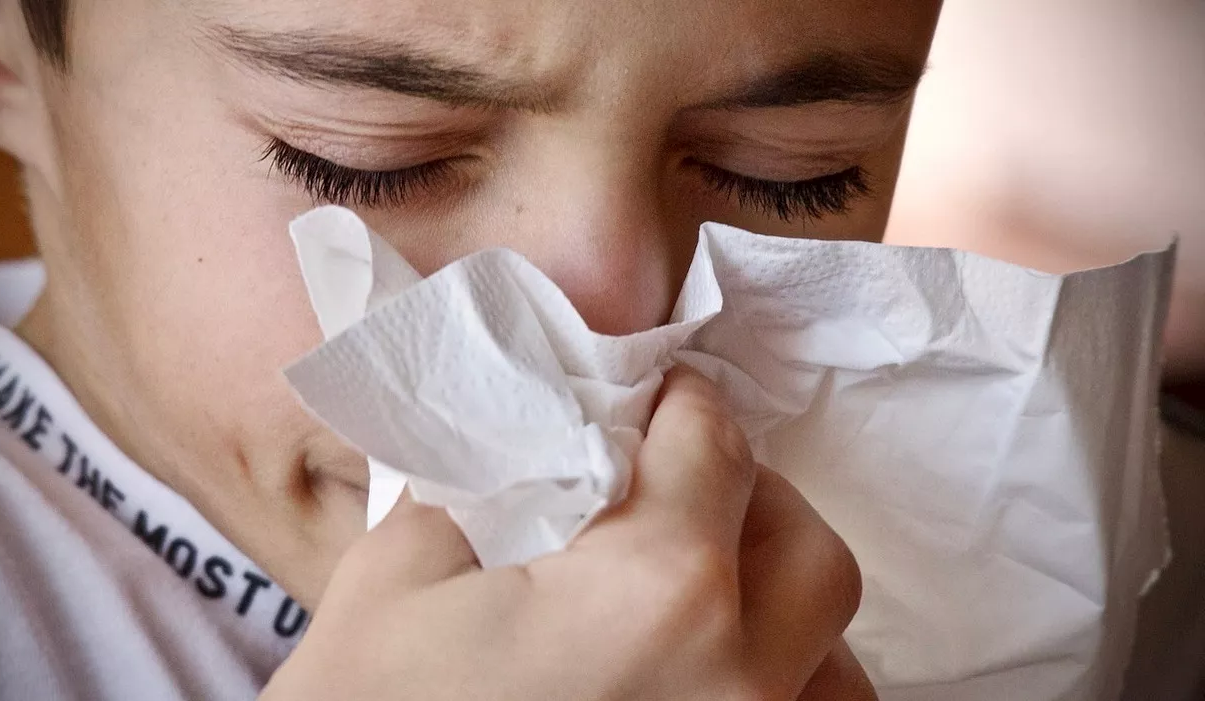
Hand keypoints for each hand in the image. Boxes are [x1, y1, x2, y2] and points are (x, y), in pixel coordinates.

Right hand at [262, 367, 871, 699]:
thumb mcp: (394, 580)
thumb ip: (482, 486)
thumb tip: (533, 444)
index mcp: (657, 591)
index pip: (714, 448)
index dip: (685, 404)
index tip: (663, 400)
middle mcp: (737, 676)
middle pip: (807, 549)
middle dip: (751, 498)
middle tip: (679, 489)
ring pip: (835, 659)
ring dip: (783, 605)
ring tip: (707, 592)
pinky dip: (787, 689)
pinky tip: (716, 677)